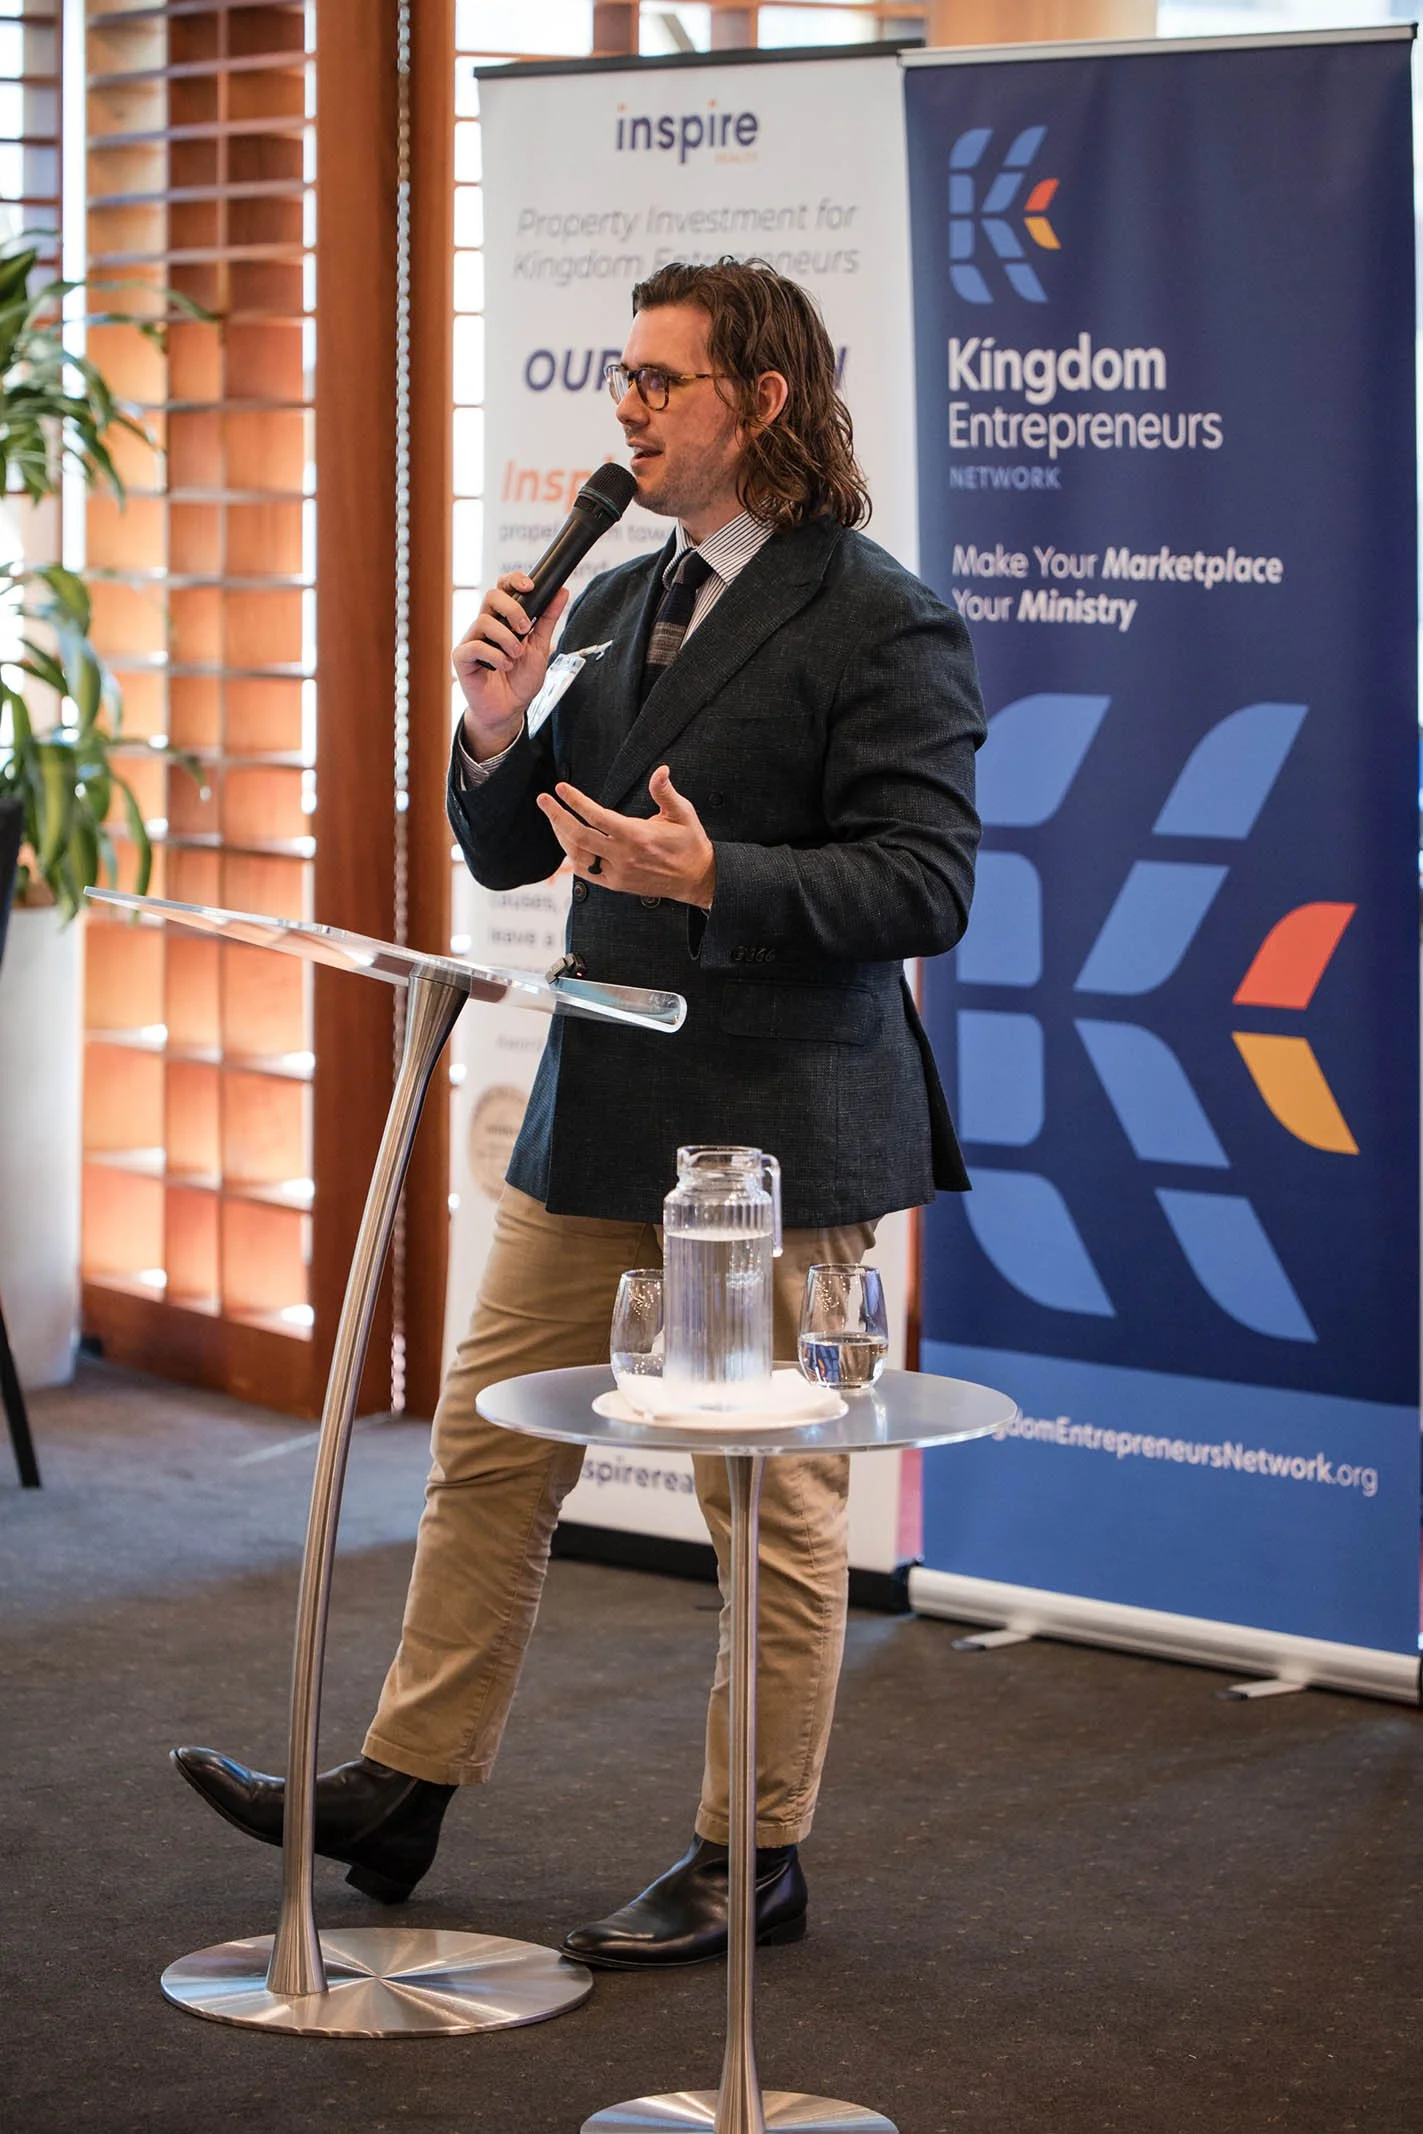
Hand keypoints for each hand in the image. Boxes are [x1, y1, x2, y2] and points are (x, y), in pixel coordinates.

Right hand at [453, 574, 569, 760]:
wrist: (510, 710)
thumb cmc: (521, 679)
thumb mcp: (540, 648)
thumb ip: (548, 620)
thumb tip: (562, 592)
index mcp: (503, 619)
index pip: (503, 588)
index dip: (514, 580)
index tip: (530, 587)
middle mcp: (485, 626)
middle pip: (491, 596)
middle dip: (512, 609)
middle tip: (524, 629)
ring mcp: (472, 640)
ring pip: (484, 621)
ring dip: (506, 639)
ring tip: (515, 656)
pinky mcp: (462, 658)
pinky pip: (474, 647)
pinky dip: (494, 656)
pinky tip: (503, 667)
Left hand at [536, 765, 716, 908]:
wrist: (696, 879)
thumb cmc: (689, 843)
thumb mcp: (683, 814)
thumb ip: (666, 792)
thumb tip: (661, 770)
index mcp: (637, 836)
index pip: (597, 817)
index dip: (576, 801)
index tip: (561, 788)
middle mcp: (623, 856)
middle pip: (579, 836)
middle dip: (557, 816)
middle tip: (543, 799)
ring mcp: (617, 873)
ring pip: (578, 855)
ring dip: (562, 836)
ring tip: (553, 817)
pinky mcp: (616, 884)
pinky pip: (586, 871)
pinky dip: (573, 856)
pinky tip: (567, 841)